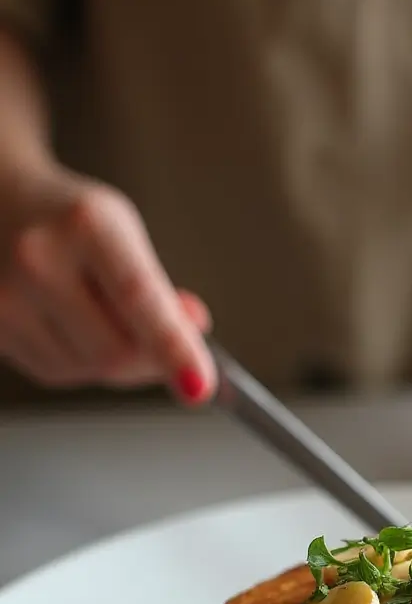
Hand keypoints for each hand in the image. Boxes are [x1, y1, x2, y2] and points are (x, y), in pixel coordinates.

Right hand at [0, 164, 214, 399]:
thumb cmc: (69, 218)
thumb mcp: (125, 233)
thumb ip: (160, 289)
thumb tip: (193, 334)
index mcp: (85, 223)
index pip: (138, 297)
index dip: (173, 347)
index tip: (200, 385)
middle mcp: (37, 258)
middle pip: (115, 351)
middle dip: (153, 361)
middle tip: (168, 347)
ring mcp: (5, 298)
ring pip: (88, 371)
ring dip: (117, 362)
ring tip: (105, 318)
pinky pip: (59, 373)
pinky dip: (83, 363)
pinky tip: (75, 326)